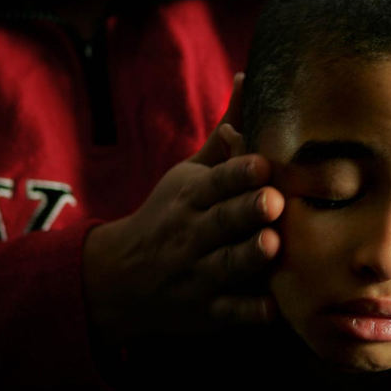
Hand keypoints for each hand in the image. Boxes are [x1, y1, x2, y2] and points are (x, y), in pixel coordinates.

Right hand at [83, 73, 284, 345]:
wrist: (116, 279)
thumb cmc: (169, 217)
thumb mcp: (187, 176)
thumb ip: (223, 137)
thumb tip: (247, 78)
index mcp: (190, 198)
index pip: (214, 182)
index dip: (237, 172)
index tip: (263, 162)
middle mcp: (192, 235)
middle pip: (221, 221)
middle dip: (246, 211)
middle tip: (273, 201)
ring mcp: (197, 275)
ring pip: (225, 265)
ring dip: (248, 256)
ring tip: (271, 246)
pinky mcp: (205, 311)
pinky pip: (228, 313)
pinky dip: (248, 312)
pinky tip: (273, 309)